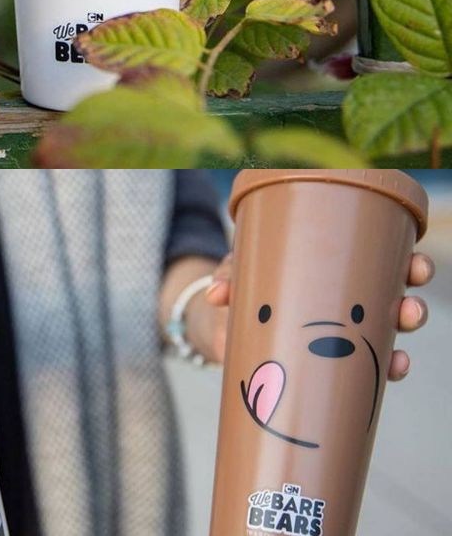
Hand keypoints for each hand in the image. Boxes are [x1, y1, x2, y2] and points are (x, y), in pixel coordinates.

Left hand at [201, 251, 434, 379]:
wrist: (223, 326)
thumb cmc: (241, 289)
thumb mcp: (237, 275)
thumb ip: (229, 279)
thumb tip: (218, 294)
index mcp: (331, 270)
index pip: (379, 262)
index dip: (405, 264)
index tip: (415, 264)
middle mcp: (346, 302)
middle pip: (392, 301)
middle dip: (410, 304)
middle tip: (410, 307)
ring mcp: (341, 336)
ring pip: (385, 337)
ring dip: (399, 342)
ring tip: (402, 346)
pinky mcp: (328, 365)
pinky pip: (364, 370)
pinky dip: (383, 371)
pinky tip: (392, 371)